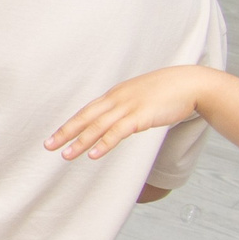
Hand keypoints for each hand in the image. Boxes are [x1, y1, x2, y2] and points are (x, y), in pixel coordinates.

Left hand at [46, 65, 215, 160]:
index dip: (70, 124)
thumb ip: (127, 107)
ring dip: (80, 142)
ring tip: (65, 156)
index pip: (87, 111)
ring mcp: (128, 106)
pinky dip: (104, 143)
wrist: (191, 83)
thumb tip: (117, 120)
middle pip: (85, 117)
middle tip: (48, 146)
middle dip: (65, 132)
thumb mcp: (141, 97)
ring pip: (98, 126)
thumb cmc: (168, 91)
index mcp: (115, 94)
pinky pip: (118, 132)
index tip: (54, 136)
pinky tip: (94, 155)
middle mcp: (117, 99)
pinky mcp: (141, 116)